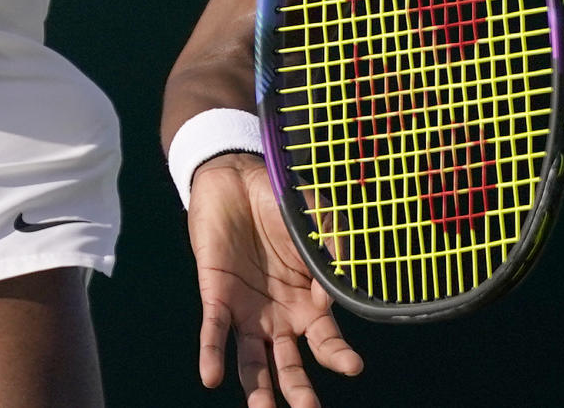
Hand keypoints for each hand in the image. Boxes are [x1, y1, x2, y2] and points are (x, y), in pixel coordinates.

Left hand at [187, 153, 363, 407]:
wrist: (237, 178)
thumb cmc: (282, 203)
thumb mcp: (317, 221)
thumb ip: (331, 254)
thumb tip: (328, 299)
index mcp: (307, 304)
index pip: (326, 341)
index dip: (338, 355)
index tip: (352, 365)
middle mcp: (278, 317)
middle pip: (290, 366)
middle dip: (300, 392)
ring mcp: (247, 311)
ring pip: (253, 362)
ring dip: (257, 390)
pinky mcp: (217, 296)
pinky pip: (214, 331)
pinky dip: (212, 354)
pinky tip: (212, 377)